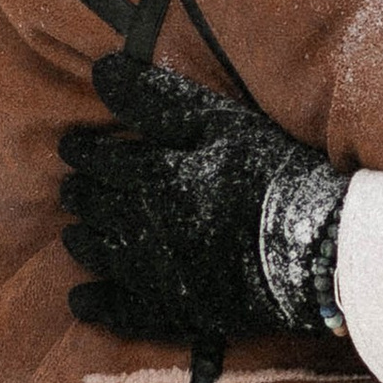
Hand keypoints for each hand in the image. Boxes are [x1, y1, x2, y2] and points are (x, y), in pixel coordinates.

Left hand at [61, 56, 347, 343]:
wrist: (312, 247)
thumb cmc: (270, 174)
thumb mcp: (219, 122)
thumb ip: (157, 99)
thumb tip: (101, 70)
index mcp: (151, 176)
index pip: (99, 160)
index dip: (82, 150)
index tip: (71, 145)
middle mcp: (141, 227)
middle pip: (95, 206)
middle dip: (79, 193)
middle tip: (71, 187)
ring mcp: (154, 274)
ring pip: (99, 254)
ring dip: (81, 240)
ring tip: (75, 234)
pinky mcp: (174, 311)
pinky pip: (119, 313)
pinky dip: (95, 304)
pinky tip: (81, 299)